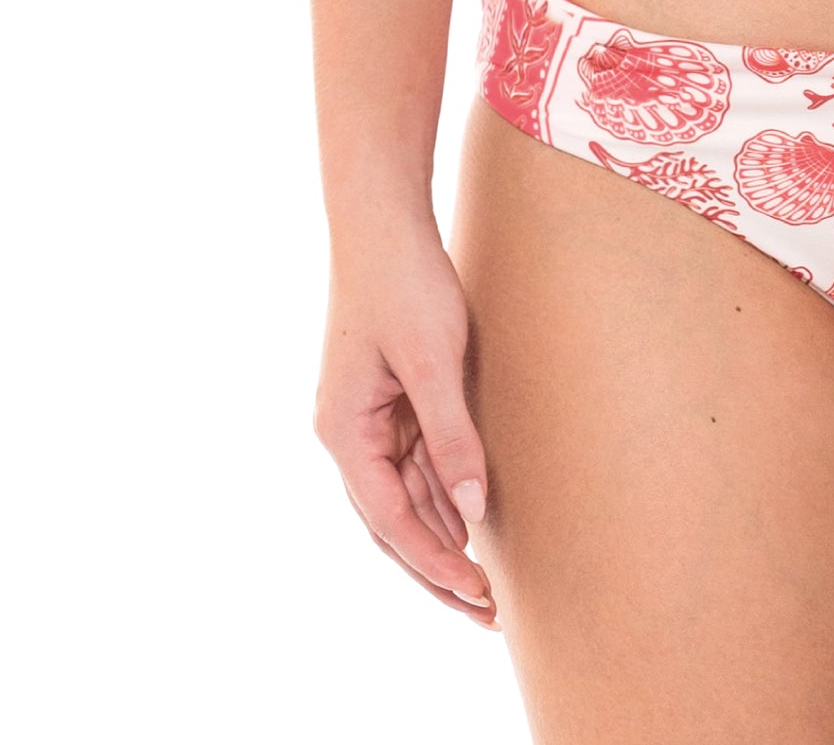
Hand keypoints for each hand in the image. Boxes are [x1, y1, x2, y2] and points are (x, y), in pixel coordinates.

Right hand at [315, 222, 497, 626]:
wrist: (384, 218)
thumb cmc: (403, 282)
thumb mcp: (434, 360)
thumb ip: (451, 437)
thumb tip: (472, 511)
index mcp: (345, 432)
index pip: (390, 520)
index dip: (434, 561)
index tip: (477, 595)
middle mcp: (349, 433)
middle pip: (394, 521)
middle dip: (438, 568)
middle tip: (487, 614)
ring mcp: (369, 416)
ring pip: (408, 495)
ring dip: (446, 535)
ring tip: (488, 584)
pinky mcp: (391, 396)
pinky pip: (418, 460)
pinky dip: (445, 492)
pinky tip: (476, 519)